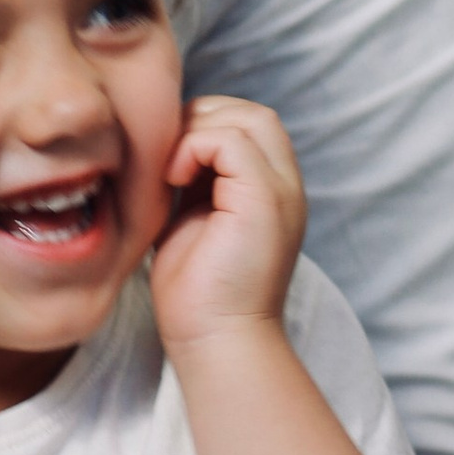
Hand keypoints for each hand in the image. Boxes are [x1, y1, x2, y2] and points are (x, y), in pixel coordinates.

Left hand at [149, 95, 306, 354]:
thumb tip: (168, 145)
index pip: (249, 123)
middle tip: (167, 157)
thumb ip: (195, 180)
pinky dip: (195, 148)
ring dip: (197, 132)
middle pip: (253, 113)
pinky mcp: (264, 201)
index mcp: (271, 190)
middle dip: (202, 120)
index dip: (205, 124)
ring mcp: (281, 192)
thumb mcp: (194, 219)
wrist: (213, 341)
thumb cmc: (196, 292)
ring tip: (171, 171)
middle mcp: (286, 186)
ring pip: (248, 118)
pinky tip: (174, 180)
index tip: (168, 158)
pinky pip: (232, 141)